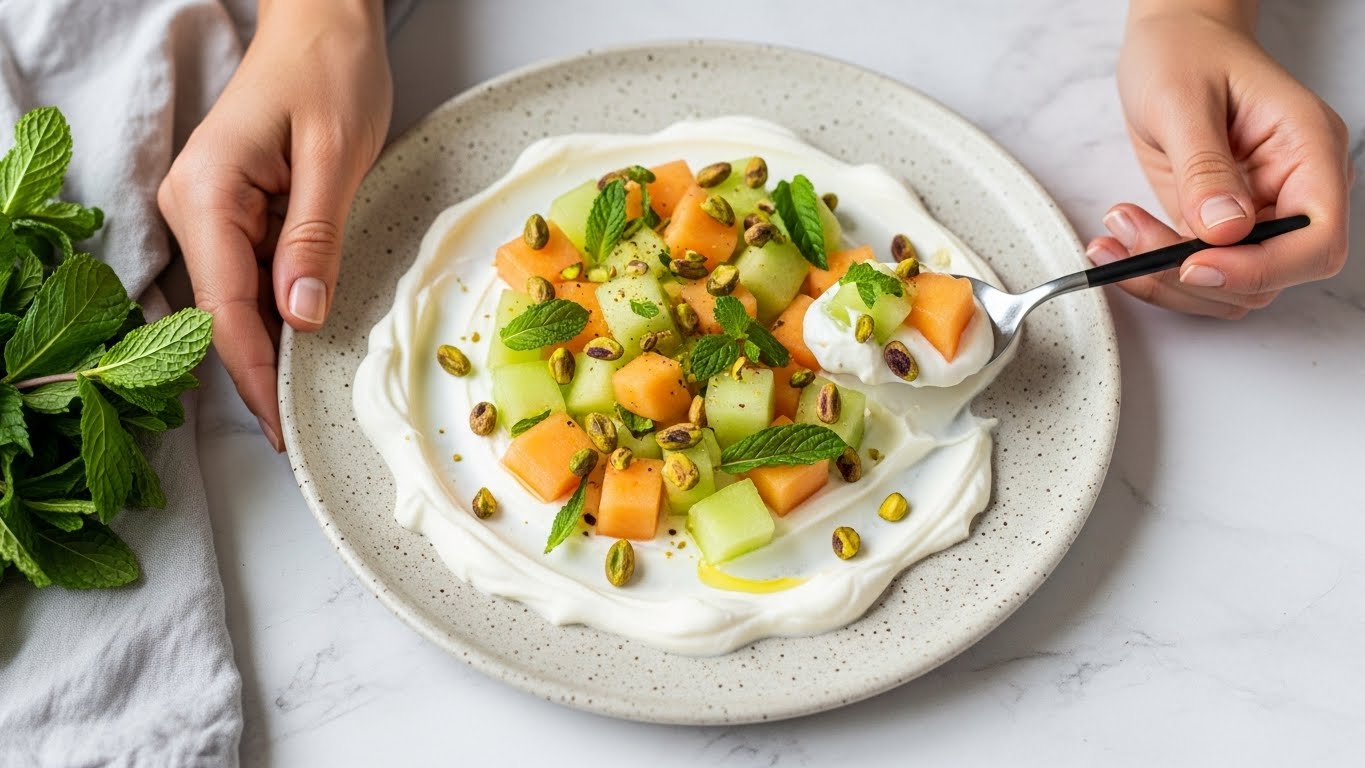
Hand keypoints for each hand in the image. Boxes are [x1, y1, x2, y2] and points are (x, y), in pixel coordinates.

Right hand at [158, 0, 391, 449]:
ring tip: (302, 403)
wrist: (324, 25)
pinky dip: (278, 311)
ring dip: (268, 348)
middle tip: (293, 432)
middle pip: (221, 314)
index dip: (252, 374)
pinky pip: (252, 276)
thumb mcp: (336, 157)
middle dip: (255, 373)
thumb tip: (300, 317)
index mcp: (207, 195)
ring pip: (236, 301)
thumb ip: (314, 238)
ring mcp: (211, 212)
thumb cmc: (330, 73)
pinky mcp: (236, 212)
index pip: (225, 308)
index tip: (279, 427)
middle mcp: (194, 209)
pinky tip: (304, 343)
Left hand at [1086, 2, 1352, 318]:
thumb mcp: (1183, 100)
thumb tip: (1224, 229)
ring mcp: (1257, 212)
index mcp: (1309, 152)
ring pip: (1229, 287)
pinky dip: (1154, 270)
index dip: (1261, 267)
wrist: (1171, 42)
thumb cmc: (1186, 52)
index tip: (1197, 263)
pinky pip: (1197, 271)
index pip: (1315, 240)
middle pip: (1268, 275)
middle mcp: (1293, 190)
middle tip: (1132, 242)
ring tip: (1115, 237)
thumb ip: (1204, 167)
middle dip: (1195, 274)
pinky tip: (1116, 245)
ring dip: (1165, 279)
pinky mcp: (1217, 225)